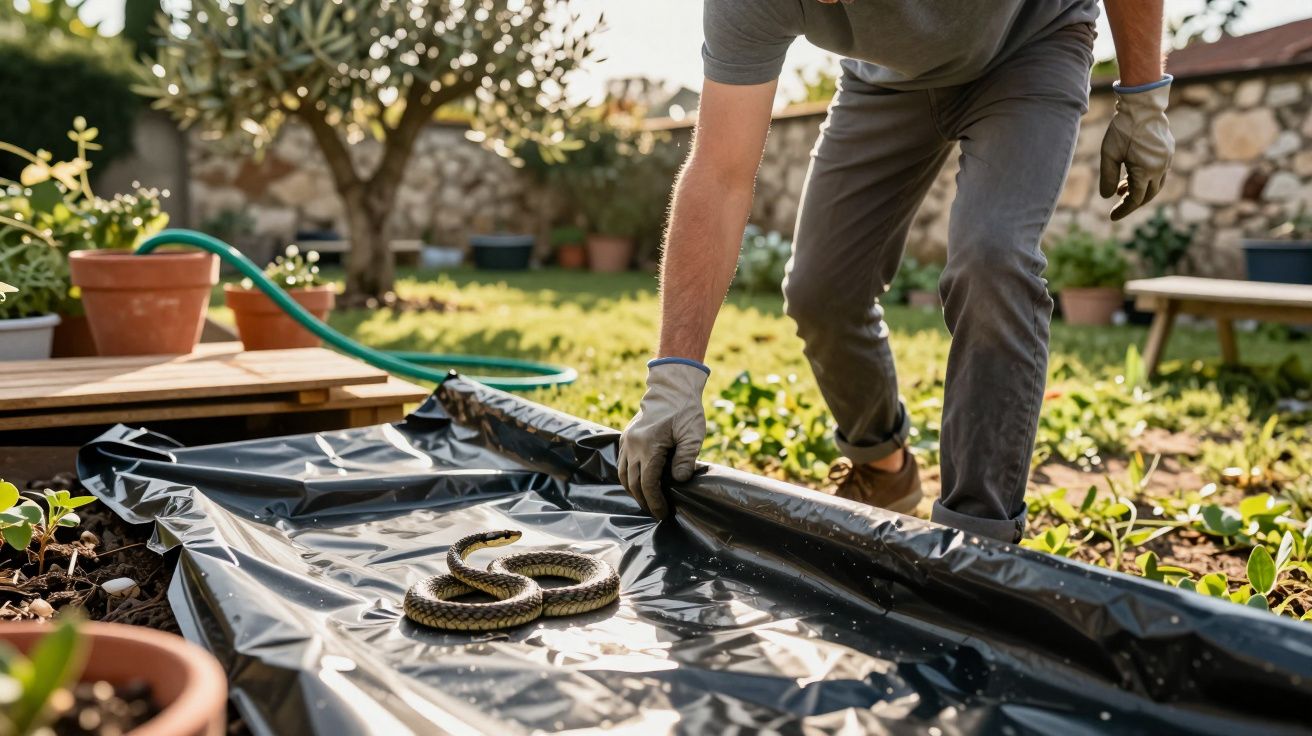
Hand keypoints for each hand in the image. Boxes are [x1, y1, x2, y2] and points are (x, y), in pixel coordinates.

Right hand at [618, 360, 708, 518]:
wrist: (671, 387)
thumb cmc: (685, 410)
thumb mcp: (693, 434)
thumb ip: (686, 459)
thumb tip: (679, 481)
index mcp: (649, 446)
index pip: (647, 483)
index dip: (655, 501)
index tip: (663, 513)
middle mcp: (632, 445)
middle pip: (633, 483)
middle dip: (644, 501)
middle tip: (656, 513)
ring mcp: (626, 441)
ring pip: (623, 475)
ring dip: (633, 491)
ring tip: (647, 502)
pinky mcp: (625, 437)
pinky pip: (622, 463)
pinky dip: (628, 477)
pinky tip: (639, 483)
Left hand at [1100, 77, 1173, 220]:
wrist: (1142, 106)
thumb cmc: (1123, 129)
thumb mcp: (1109, 154)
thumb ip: (1107, 177)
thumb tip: (1107, 197)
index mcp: (1146, 171)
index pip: (1136, 199)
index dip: (1124, 210)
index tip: (1112, 217)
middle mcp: (1161, 168)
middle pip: (1148, 194)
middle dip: (1133, 202)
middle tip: (1118, 206)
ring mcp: (1167, 159)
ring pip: (1155, 183)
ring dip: (1139, 189)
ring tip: (1121, 189)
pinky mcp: (1168, 151)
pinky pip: (1158, 171)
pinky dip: (1145, 177)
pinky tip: (1131, 174)